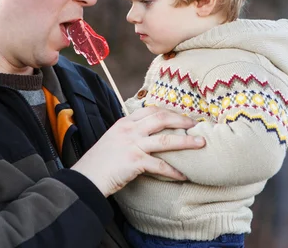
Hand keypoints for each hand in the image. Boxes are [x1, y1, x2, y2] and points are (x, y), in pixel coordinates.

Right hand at [70, 106, 204, 195]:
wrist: (86, 177)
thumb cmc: (99, 162)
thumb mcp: (113, 140)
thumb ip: (129, 134)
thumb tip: (147, 136)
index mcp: (124, 122)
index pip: (151, 110)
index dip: (169, 112)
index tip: (181, 116)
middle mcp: (129, 130)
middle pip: (161, 118)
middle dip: (181, 120)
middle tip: (196, 125)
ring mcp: (132, 144)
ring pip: (166, 140)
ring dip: (187, 142)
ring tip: (201, 144)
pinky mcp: (135, 161)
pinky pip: (160, 165)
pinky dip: (174, 171)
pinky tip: (183, 175)